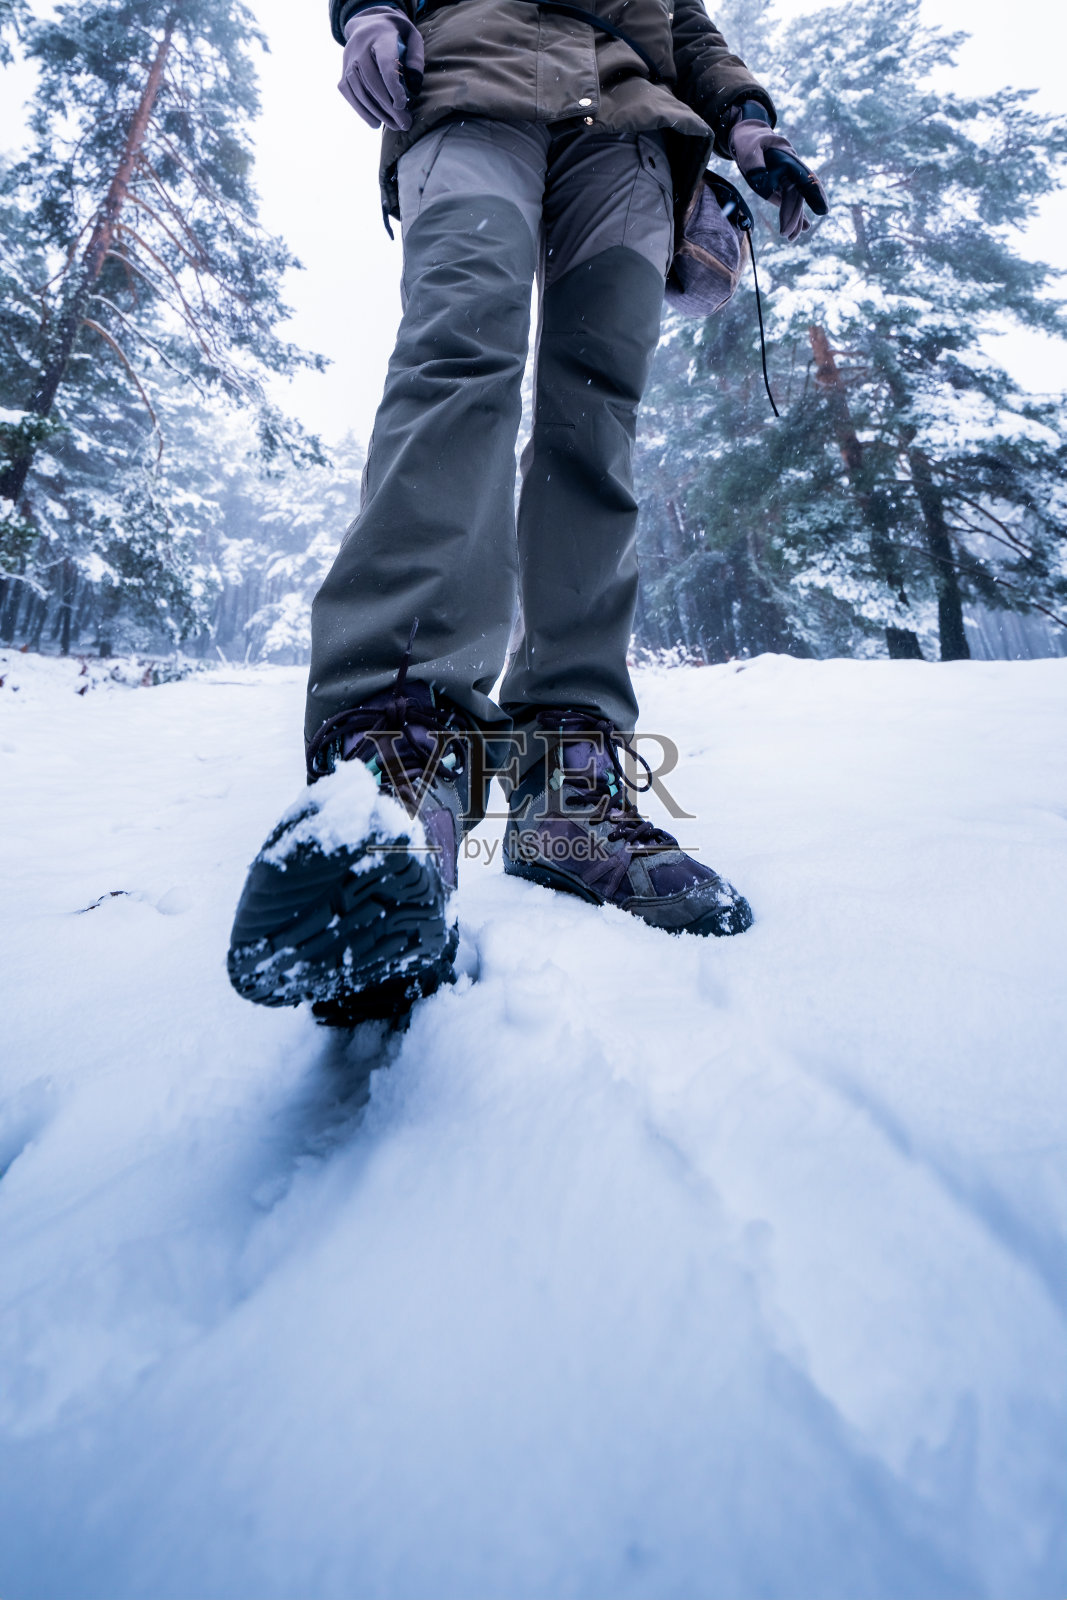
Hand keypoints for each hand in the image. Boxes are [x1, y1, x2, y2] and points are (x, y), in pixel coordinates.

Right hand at [338, 5, 424, 131]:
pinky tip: (375, 122)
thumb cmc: (395, 34)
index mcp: (380, 36)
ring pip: (360, 91)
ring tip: (394, 126)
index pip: (384, 64)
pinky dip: (362, 111)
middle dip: (389, 107)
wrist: (368, 24)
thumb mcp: (412, 36)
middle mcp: (360, 47)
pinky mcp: (343, 71)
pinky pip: (350, 94)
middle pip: (372, 82)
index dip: (392, 86)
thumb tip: (414, 86)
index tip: (402, 105)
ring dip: (377, 113)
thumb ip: (416, 57)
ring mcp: (349, 60)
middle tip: (405, 124)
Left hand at [729, 115, 828, 241]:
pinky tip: (801, 230)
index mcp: (789, 160)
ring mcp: (787, 181)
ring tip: (790, 238)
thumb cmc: (749, 142)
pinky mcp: (780, 189)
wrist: (747, 140)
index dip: (814, 194)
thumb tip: (766, 186)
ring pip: (794, 204)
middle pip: (798, 197)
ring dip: (794, 221)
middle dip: (794, 216)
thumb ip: (756, 164)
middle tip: (786, 234)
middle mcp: (792, 172)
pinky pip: (789, 205)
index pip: (805, 179)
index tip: (822, 210)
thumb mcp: (749, 149)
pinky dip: (794, 217)